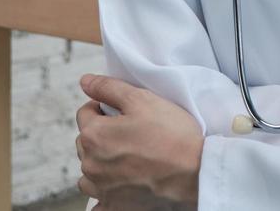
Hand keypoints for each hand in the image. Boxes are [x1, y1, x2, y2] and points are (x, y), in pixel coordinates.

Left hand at [76, 74, 202, 209]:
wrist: (194, 173)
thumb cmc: (172, 135)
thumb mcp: (143, 100)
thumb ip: (110, 88)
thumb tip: (86, 81)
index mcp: (94, 136)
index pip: (85, 113)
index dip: (103, 107)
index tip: (123, 110)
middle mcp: (90, 164)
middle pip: (85, 142)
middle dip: (101, 134)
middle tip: (131, 131)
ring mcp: (101, 188)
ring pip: (89, 171)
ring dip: (100, 163)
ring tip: (129, 157)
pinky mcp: (114, 206)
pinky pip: (98, 201)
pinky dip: (105, 193)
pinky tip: (122, 185)